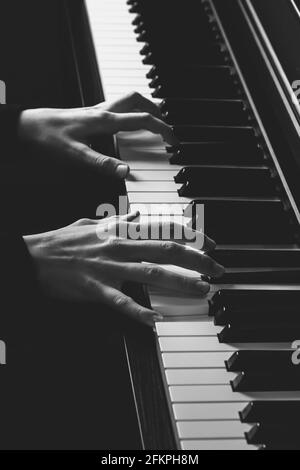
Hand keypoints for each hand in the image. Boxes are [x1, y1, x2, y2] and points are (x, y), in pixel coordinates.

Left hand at [18, 92, 176, 178]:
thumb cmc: (48, 138)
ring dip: (142, 106)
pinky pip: (115, 107)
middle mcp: (103, 111)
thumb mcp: (75, 155)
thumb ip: (102, 163)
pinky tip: (124, 125)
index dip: (163, 129)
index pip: (143, 120)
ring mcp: (96, 111)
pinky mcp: (88, 114)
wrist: (27, 126)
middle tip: (166, 124)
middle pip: (137, 100)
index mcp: (105, 120)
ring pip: (126, 100)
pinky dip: (127, 112)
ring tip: (151, 119)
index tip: (175, 140)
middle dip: (156, 109)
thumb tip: (127, 171)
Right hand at [24, 213, 223, 326]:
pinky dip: (140, 311)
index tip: (210, 244)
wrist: (34, 256)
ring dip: (180, 282)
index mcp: (119, 230)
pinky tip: (157, 320)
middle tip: (217, 269)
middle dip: (197, 259)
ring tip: (202, 289)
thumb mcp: (92, 222)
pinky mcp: (95, 288)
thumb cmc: (63, 241)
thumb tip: (140, 215)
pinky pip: (122, 301)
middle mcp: (119, 245)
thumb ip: (119, 220)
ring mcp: (109, 267)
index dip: (191, 235)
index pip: (163, 228)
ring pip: (151, 273)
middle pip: (166, 250)